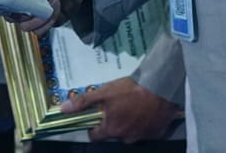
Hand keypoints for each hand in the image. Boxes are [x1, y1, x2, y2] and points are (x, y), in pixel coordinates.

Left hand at [59, 77, 181, 142]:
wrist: (161, 86)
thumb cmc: (131, 90)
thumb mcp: (104, 92)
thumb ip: (84, 101)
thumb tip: (63, 109)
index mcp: (111, 130)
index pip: (95, 136)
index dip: (93, 126)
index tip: (97, 116)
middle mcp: (126, 138)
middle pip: (113, 134)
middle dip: (113, 123)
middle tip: (118, 106)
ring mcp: (142, 137)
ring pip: (130, 133)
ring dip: (129, 123)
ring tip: (134, 106)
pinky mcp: (157, 133)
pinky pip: (146, 131)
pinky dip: (145, 123)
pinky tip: (146, 110)